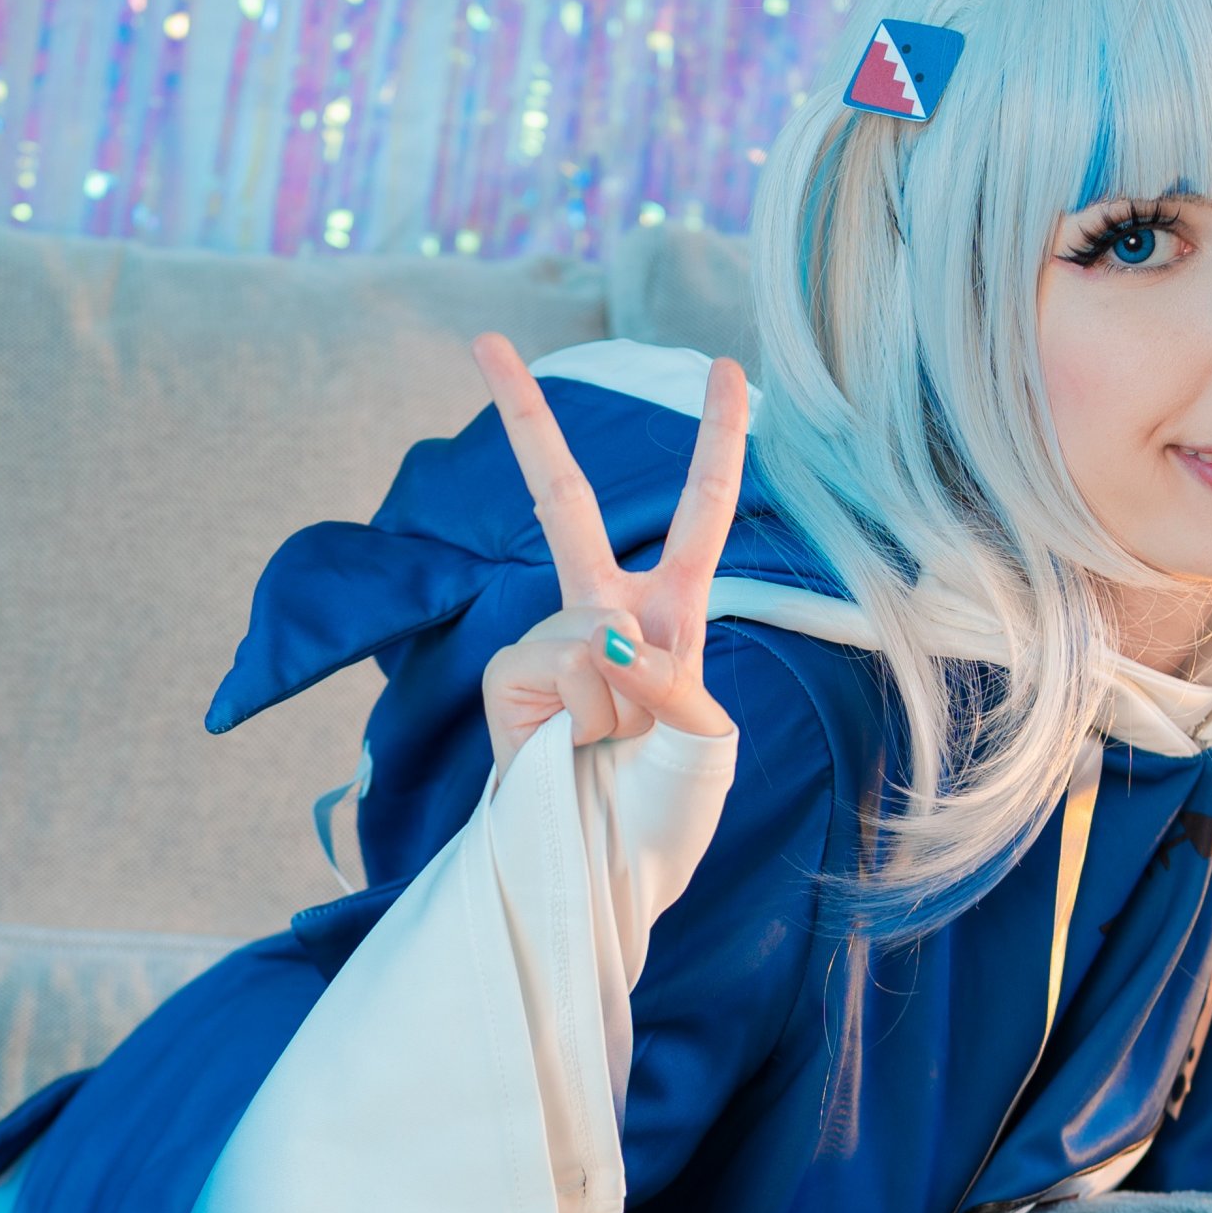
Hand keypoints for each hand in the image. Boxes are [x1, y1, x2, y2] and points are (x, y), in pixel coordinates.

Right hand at [470, 332, 748, 779]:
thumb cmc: (661, 812)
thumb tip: (603, 636)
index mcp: (672, 615)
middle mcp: (605, 613)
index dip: (719, 438)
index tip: (729, 366)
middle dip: (522, 416)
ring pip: (595, 631)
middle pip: (562, 498)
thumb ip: (672, 681)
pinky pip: (561, 665)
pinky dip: (585, 716)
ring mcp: (551, 641)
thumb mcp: (706, 747)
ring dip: (622, 707)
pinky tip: (572, 750)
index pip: (701, 511)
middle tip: (482, 339)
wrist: (601, 873)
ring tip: (613, 750)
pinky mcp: (510, 675)